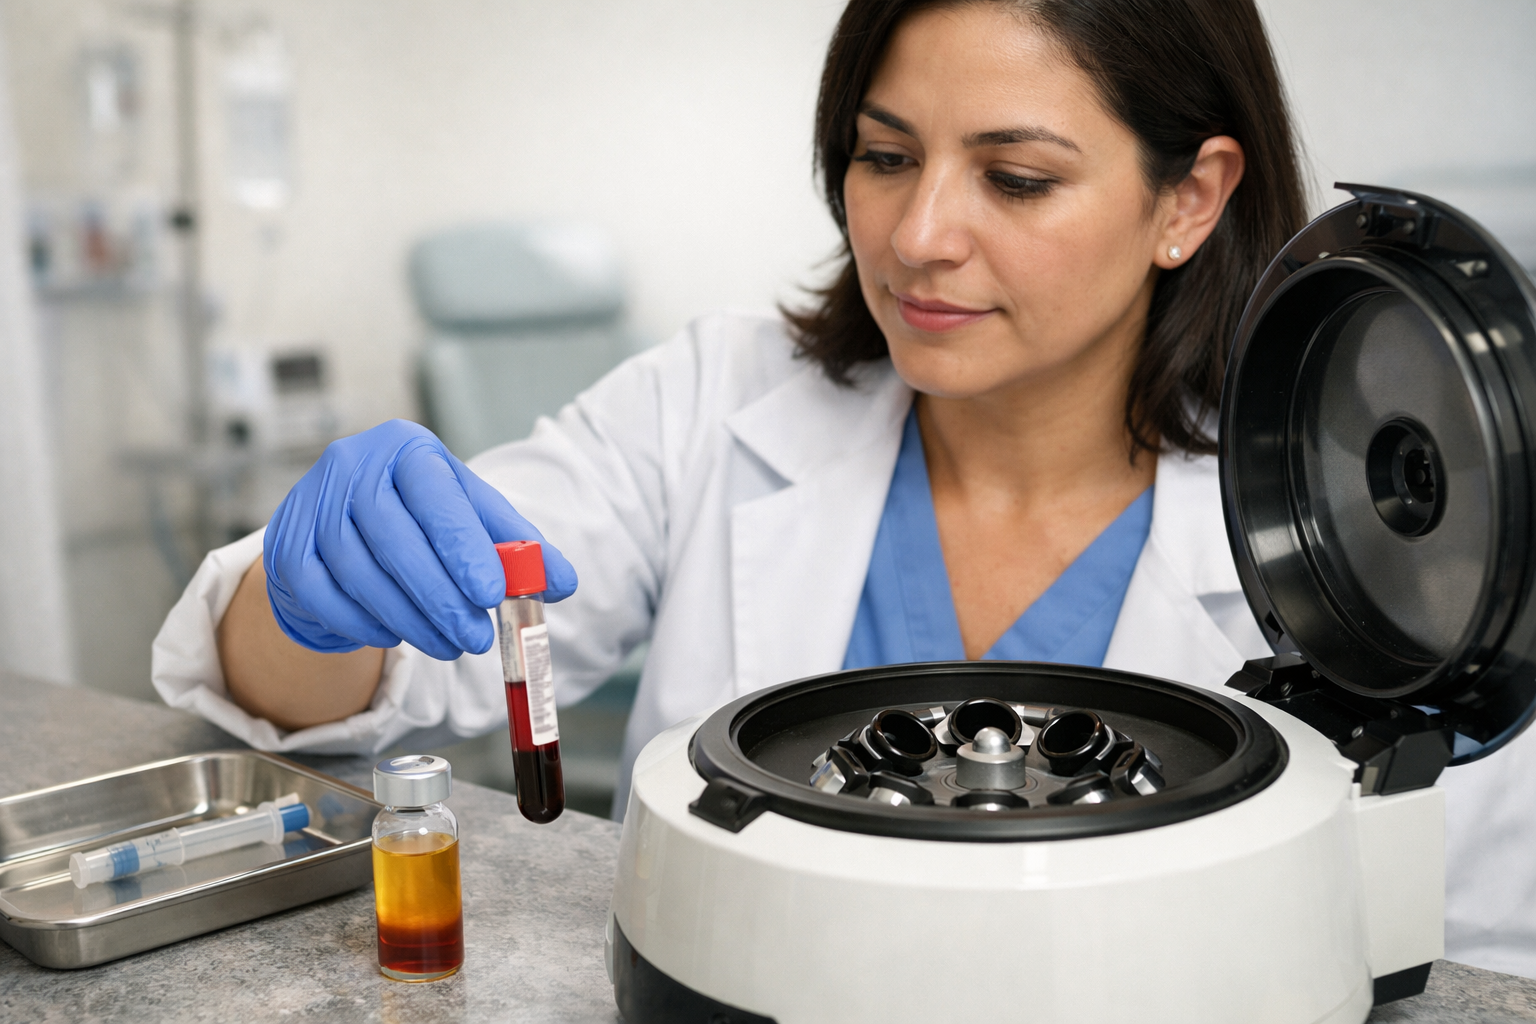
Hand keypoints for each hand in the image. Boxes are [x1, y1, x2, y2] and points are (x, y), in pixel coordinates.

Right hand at [263, 419, 575, 658]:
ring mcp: (309, 505)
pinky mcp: (286, 549)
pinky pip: (326, 596)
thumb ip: (517, 547)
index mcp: (406, 447)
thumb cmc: (420, 518)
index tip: (492, 594)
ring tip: (449, 645)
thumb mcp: (471, 518)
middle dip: (439, 596)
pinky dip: (365, 623)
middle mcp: (351, 465)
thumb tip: (562, 583)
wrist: (342, 526)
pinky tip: (397, 634)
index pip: (434, 492)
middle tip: (475, 637)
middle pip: (393, 536)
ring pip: (358, 571)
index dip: (462, 545)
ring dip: (409, 618)